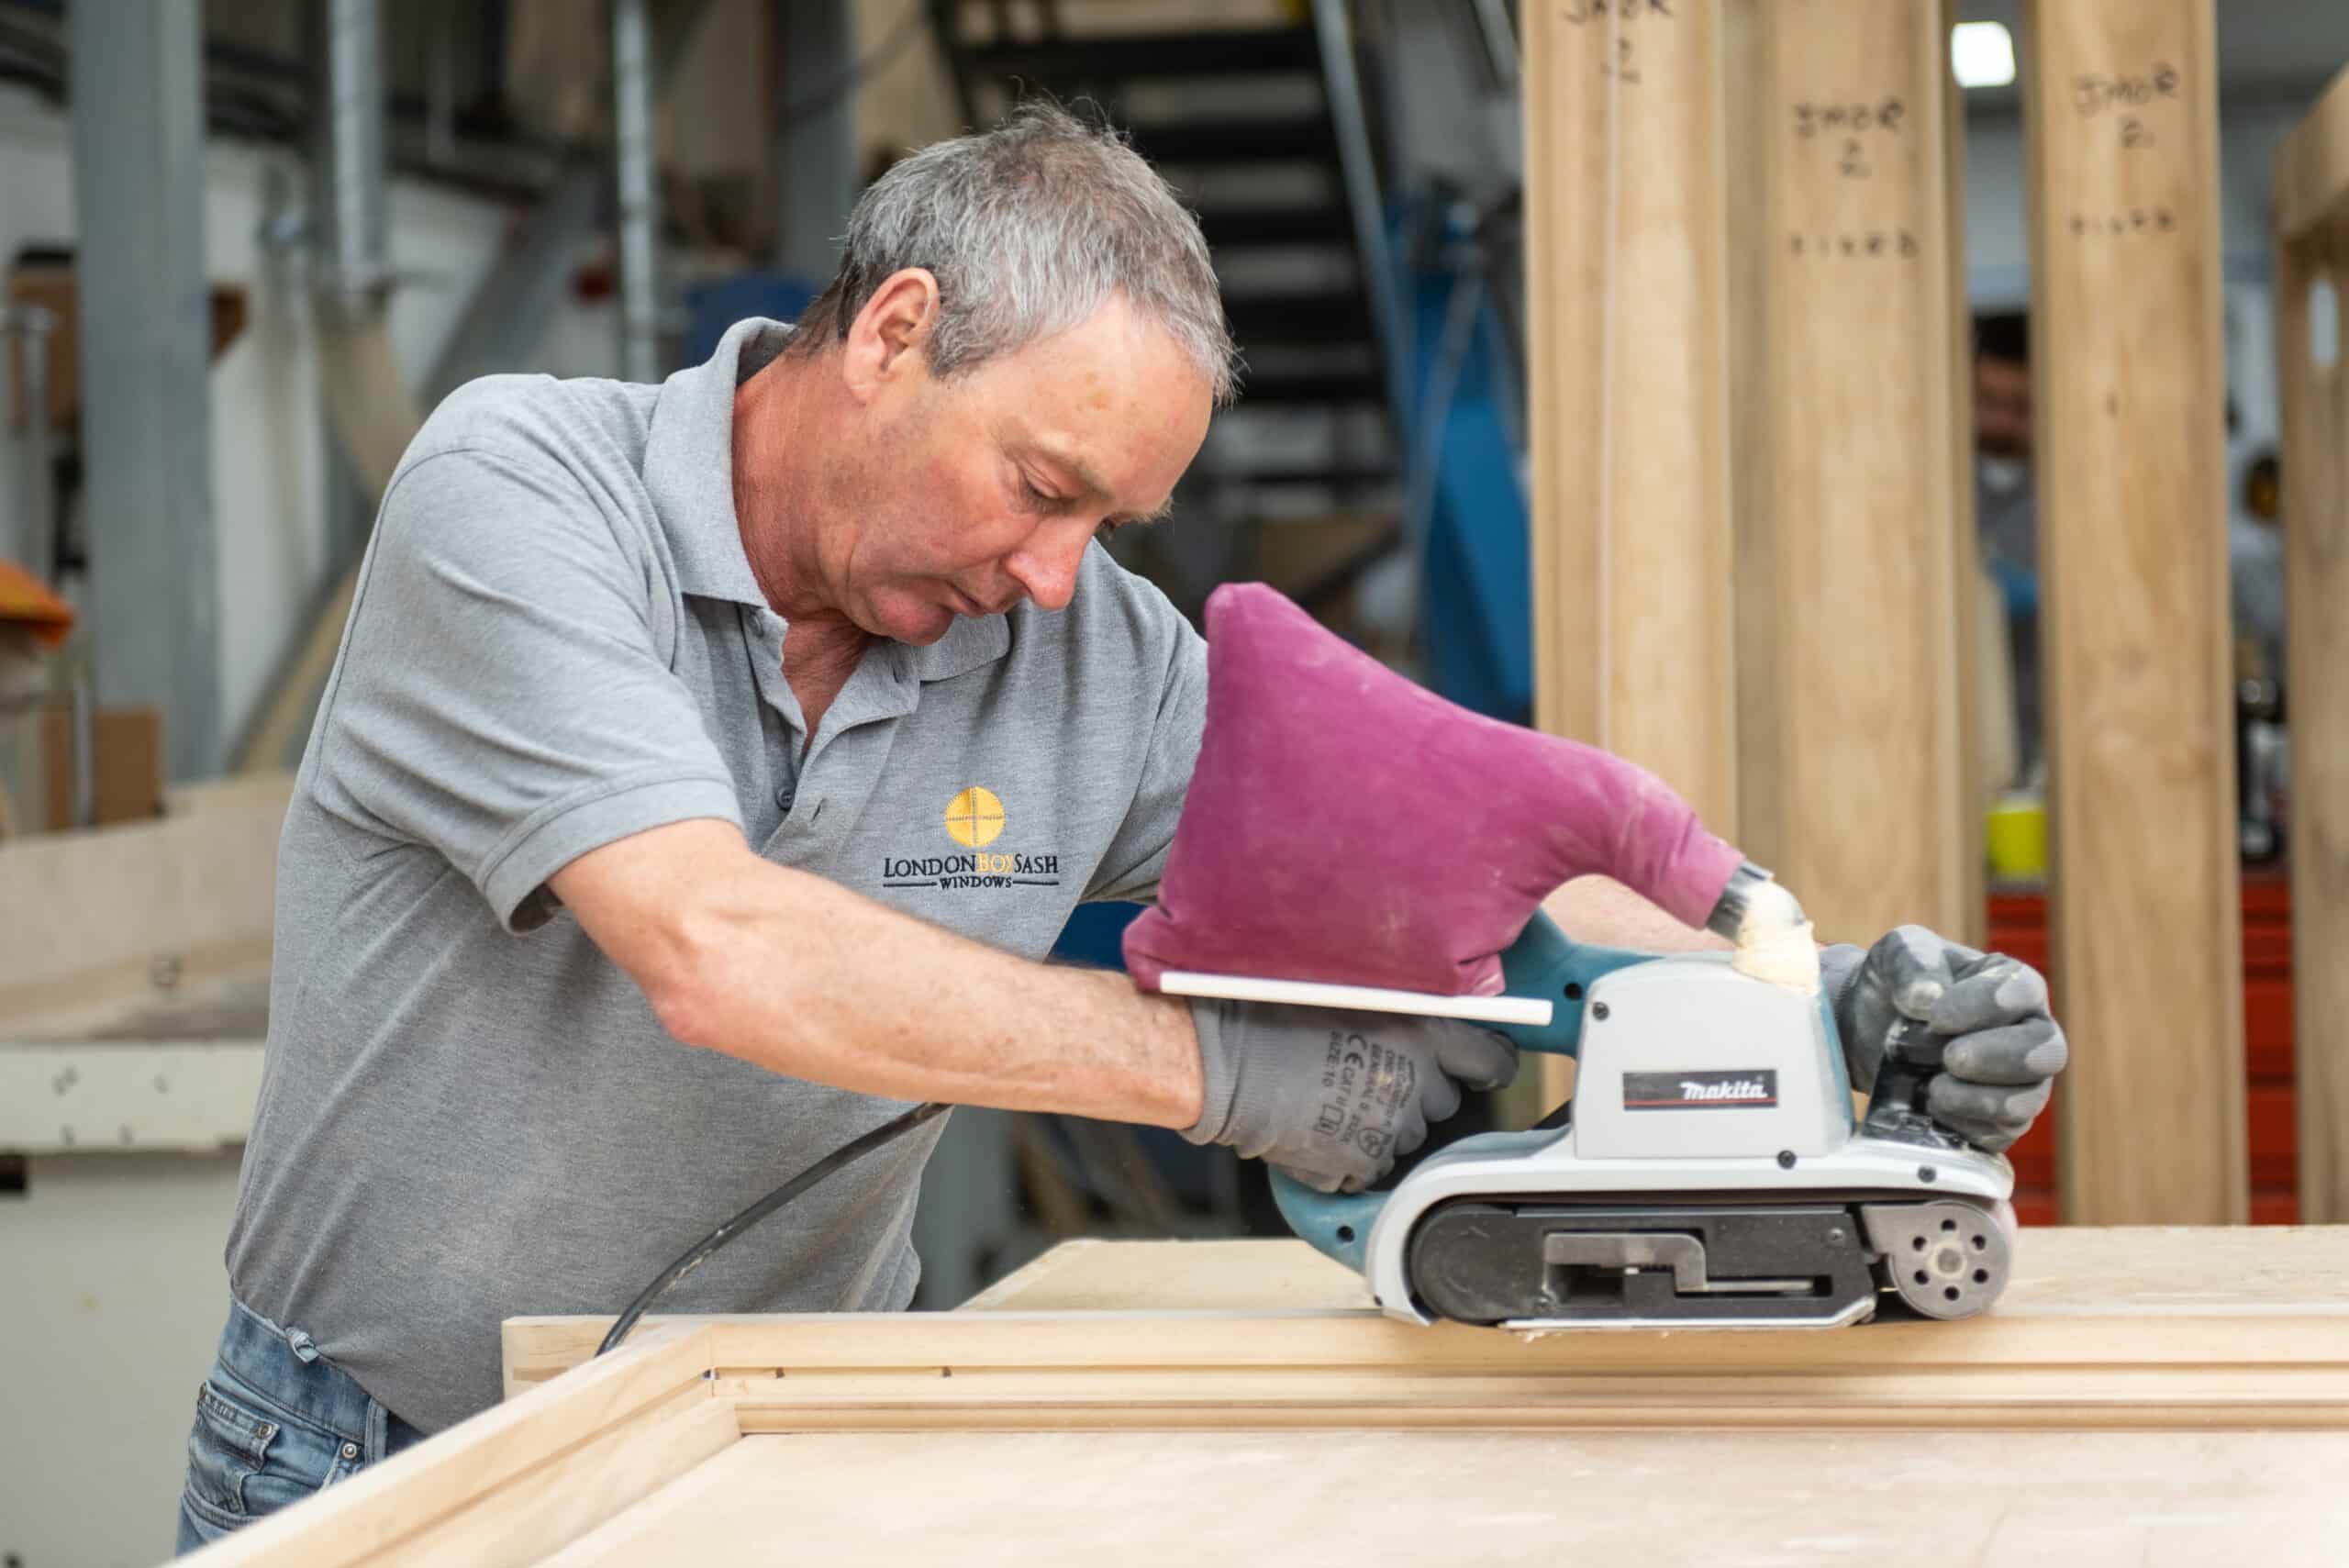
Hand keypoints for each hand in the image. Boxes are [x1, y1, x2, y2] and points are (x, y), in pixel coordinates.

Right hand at [1181, 1000, 1517, 1192]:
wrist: (1224, 1060)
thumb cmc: (1274, 1011)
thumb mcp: (1352, 988)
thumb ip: (1401, 1009)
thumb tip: (1428, 1017)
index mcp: (1424, 1034)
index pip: (1491, 1058)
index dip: (1490, 1064)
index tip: (1485, 1067)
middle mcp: (1418, 1085)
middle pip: (1445, 1101)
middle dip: (1419, 1090)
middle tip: (1372, 1071)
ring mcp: (1391, 1131)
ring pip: (1407, 1135)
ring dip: (1384, 1121)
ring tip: (1333, 1095)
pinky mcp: (1360, 1165)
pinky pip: (1371, 1165)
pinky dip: (1351, 1152)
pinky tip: (1318, 1124)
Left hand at [1820, 926, 2068, 1151]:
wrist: (1868, 1028)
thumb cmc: (1897, 984)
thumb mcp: (1898, 952)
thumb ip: (1912, 962)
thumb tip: (1926, 998)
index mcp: (2013, 984)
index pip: (2023, 993)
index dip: (1985, 1006)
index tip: (1936, 1016)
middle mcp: (2029, 1034)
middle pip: (2047, 1053)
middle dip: (1998, 1058)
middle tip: (1951, 1058)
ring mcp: (2018, 1082)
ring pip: (2028, 1101)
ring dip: (1981, 1100)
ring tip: (1933, 1089)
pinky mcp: (1996, 1121)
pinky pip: (2000, 1134)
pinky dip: (1966, 1126)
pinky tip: (1932, 1110)